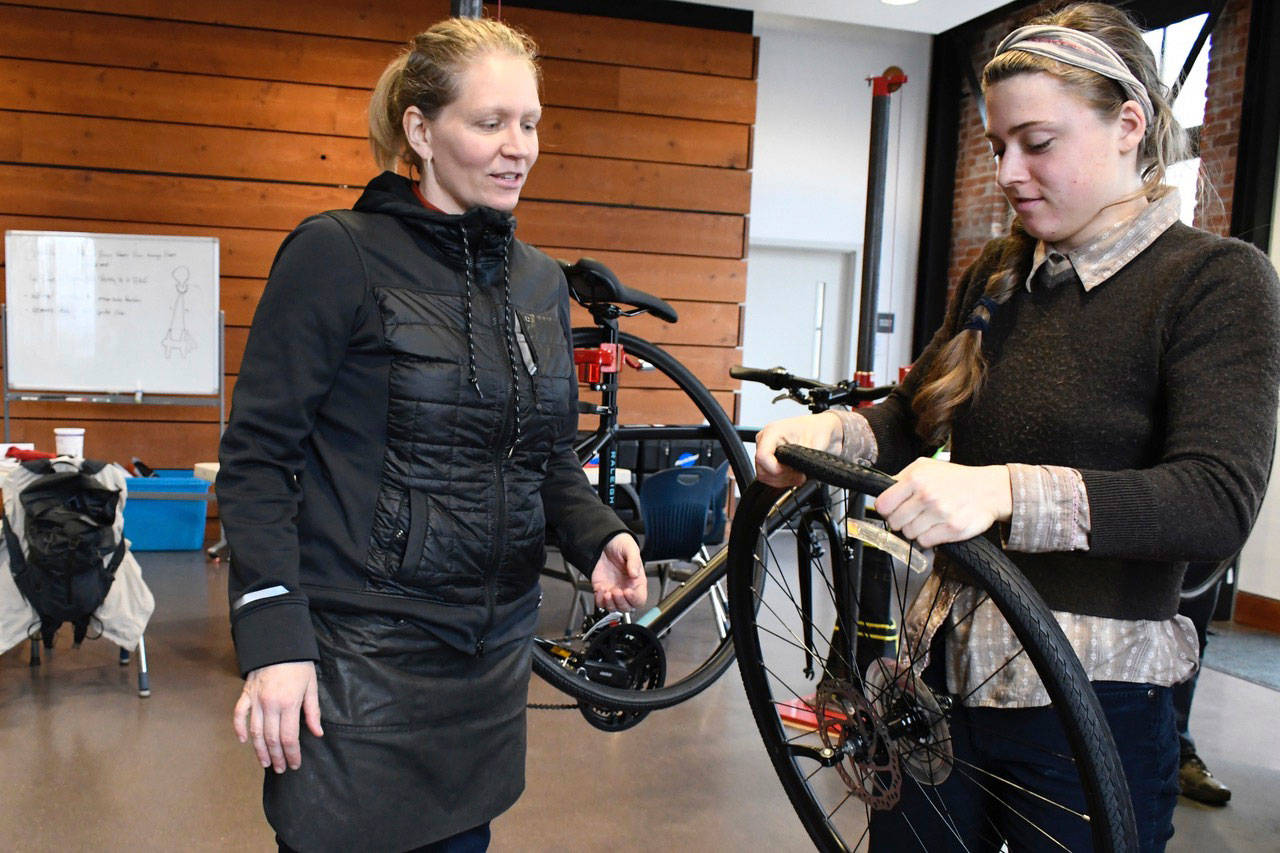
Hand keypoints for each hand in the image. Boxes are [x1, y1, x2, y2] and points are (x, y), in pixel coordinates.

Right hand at [233, 660, 322, 772]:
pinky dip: (239, 729)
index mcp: (289, 703)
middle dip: (277, 757)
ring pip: (255, 732)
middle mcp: (270, 705)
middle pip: (272, 739)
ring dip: (260, 750)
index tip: (295, 764)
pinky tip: (244, 741)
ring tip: (266, 762)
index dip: (292, 754)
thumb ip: (313, 711)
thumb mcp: (311, 686)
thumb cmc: (299, 664)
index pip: (289, 737)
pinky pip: (239, 715)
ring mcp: (256, 700)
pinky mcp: (246, 694)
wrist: (279, 643)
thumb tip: (317, 733)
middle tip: (281, 769)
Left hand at [591, 533, 645, 610]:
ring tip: (607, 592)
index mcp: (637, 582)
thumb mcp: (630, 549)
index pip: (640, 599)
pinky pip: (600, 603)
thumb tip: (635, 574)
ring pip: (614, 608)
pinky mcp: (601, 590)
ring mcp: (613, 590)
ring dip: (610, 604)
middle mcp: (626, 588)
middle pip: (627, 607)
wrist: (605, 541)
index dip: (635, 599)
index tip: (628, 591)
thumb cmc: (621, 544)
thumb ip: (634, 561)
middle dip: (621, 602)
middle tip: (617, 591)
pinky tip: (601, 590)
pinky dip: (600, 601)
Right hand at [754, 411, 843, 486]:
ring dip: (782, 480)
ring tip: (799, 476)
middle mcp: (765, 440)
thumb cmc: (818, 430)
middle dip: (782, 477)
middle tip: (799, 476)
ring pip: (764, 475)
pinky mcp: (769, 458)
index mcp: (772, 431)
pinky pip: (768, 476)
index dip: (776, 470)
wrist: (822, 430)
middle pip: (762, 469)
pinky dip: (782, 480)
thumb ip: (800, 459)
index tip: (792, 472)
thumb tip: (796, 470)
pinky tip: (794, 475)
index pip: (762, 457)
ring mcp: (766, 449)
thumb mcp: (813, 444)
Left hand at [874, 457, 1011, 547]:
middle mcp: (927, 495)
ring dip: (915, 530)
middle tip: (912, 515)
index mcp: (916, 478)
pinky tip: (936, 527)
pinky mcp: (952, 529)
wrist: (988, 489)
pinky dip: (928, 538)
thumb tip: (881, 490)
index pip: (883, 504)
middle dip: (900, 521)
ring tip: (928, 520)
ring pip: (909, 534)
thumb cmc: (955, 478)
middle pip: (894, 522)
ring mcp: (940, 513)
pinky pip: (925, 542)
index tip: (892, 510)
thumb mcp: (925, 467)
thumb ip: (901, 477)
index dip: (886, 510)